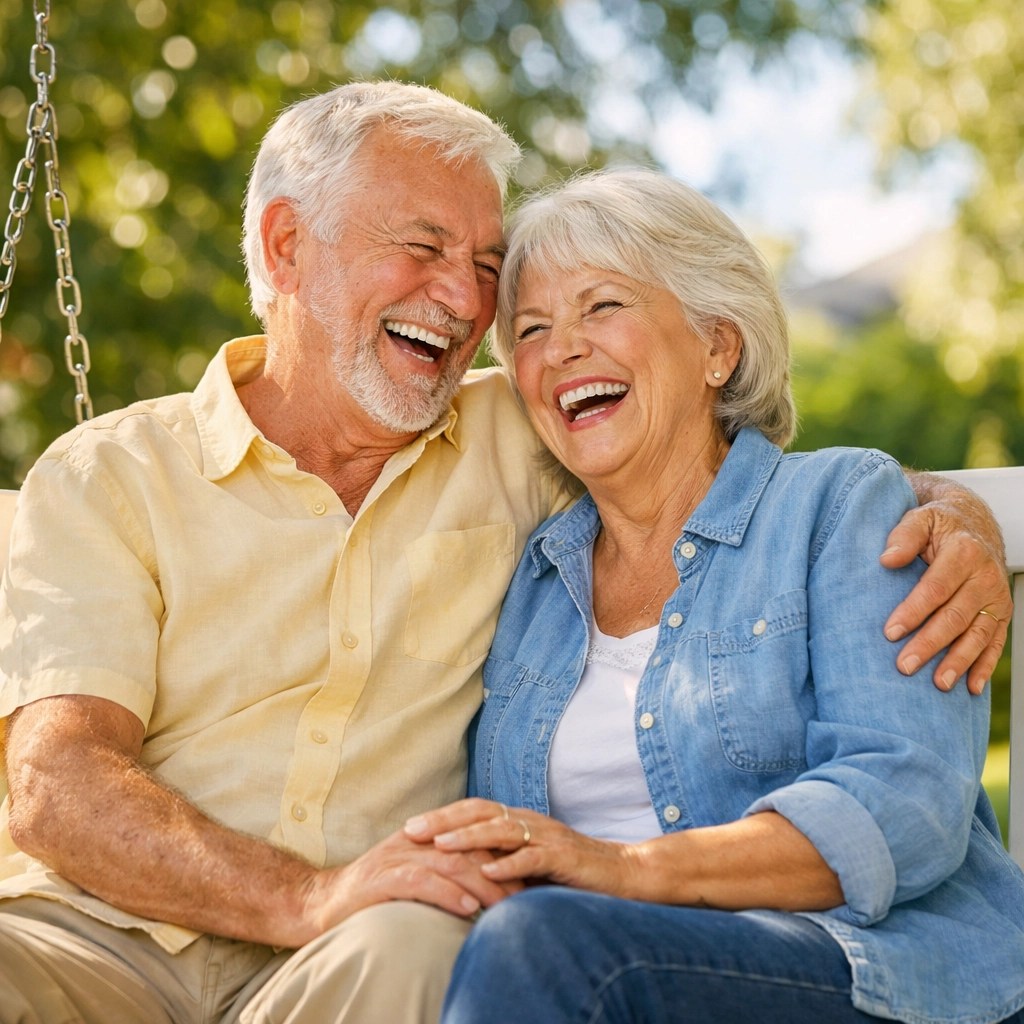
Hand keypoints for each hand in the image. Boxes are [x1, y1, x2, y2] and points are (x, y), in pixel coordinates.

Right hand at [304, 827, 522, 933]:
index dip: (502, 852)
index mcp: (425, 836)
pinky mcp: (382, 879)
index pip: (472, 837)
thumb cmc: (373, 893)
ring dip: (483, 883)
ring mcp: (398, 858)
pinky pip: (421, 882)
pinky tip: (469, 908)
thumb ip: (444, 871)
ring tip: (508, 904)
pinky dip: (448, 895)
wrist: (321, 901)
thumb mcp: (413, 873)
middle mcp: (415, 841)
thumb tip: (486, 885)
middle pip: (469, 848)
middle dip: (502, 870)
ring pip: (451, 863)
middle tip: (529, 892)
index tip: (528, 872)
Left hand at [405, 798, 637, 896]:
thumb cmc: (573, 874)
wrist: (624, 873)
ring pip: (502, 830)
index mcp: (520, 821)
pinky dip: (509, 863)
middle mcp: (530, 822)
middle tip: (411, 830)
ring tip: (440, 845)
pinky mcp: (565, 857)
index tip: (410, 826)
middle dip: (444, 820)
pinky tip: (487, 871)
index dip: (443, 815)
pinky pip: (533, 856)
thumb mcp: (531, 866)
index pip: (475, 810)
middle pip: (481, 812)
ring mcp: (548, 837)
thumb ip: (501, 863)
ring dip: (469, 837)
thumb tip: (459, 875)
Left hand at [881, 493, 1010, 694]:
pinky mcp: (1002, 613)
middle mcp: (985, 577)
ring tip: (938, 684)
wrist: (973, 525)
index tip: (889, 632)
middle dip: (930, 643)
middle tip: (904, 666)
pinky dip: (985, 666)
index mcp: (964, 552)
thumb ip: (904, 535)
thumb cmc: (937, 525)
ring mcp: (997, 598)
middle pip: (956, 616)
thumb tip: (887, 559)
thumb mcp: (920, 519)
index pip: (936, 588)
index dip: (913, 611)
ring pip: (977, 634)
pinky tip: (972, 689)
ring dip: (958, 662)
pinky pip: (995, 643)